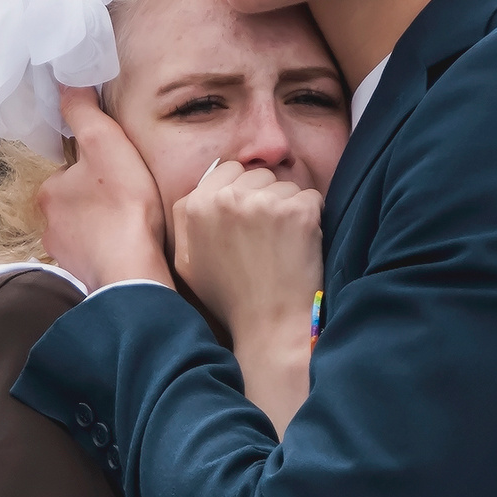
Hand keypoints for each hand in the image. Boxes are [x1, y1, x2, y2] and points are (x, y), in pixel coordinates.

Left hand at [37, 86, 172, 290]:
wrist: (133, 270)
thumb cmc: (122, 205)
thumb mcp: (104, 142)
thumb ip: (82, 111)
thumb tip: (65, 83)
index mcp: (49, 192)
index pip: (71, 172)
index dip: (97, 168)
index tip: (120, 174)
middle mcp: (48, 226)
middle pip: (76, 201)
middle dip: (98, 199)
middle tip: (130, 198)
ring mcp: (65, 255)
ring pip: (85, 231)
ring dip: (104, 227)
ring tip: (133, 224)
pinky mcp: (83, 277)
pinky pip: (95, 256)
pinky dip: (109, 251)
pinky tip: (130, 248)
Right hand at [174, 161, 321, 437]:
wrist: (270, 327)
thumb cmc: (230, 299)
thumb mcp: (187, 262)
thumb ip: (185, 221)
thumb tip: (199, 192)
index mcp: (194, 206)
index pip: (228, 169)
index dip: (242, 192)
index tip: (249, 221)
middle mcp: (226, 198)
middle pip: (258, 175)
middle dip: (265, 198)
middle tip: (265, 239)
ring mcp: (263, 203)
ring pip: (285, 185)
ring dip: (287, 208)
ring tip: (281, 247)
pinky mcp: (297, 211)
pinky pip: (311, 198)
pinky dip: (311, 218)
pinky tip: (299, 247)